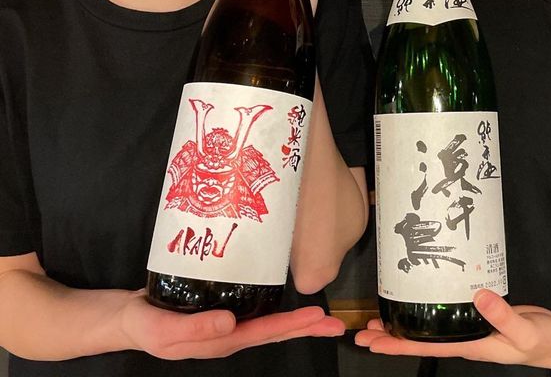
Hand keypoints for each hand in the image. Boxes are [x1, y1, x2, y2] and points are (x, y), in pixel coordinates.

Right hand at [118, 290, 343, 359]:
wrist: (128, 317)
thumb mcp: (165, 331)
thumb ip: (197, 328)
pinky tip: (284, 296)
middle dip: (304, 328)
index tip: (317, 318)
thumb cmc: (145, 326)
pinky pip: (253, 308)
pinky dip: (273, 304)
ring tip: (319, 315)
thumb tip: (230, 323)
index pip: (264, 333)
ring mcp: (226, 322)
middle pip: (273, 331)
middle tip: (335, 323)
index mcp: (221, 341)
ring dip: (294, 319)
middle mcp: (230, 333)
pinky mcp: (221, 305)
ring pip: (267, 321)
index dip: (292, 325)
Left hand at [354, 290, 550, 370]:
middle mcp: (463, 340)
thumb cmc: (540, 340)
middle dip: (390, 338)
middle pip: (419, 342)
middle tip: (362, 332)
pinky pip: (442, 316)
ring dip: (403, 325)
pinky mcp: (475, 315)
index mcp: (470, 347)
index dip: (398, 346)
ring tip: (379, 320)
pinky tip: (417, 300)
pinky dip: (425, 310)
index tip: (372, 342)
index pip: (425, 348)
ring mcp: (468, 329)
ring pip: (428, 329)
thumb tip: (478, 295)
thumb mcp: (524, 331)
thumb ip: (503, 316)